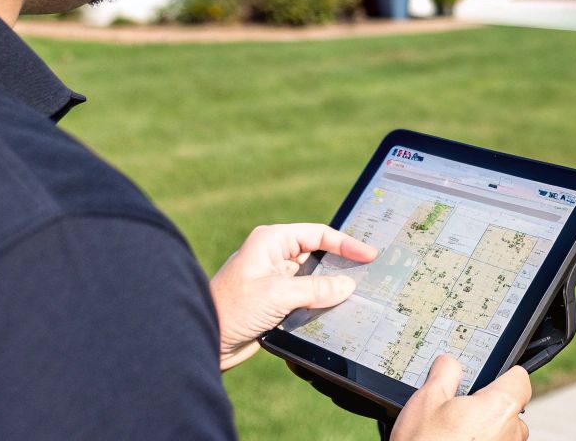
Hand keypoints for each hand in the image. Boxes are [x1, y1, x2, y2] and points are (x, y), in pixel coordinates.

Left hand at [210, 223, 376, 370]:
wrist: (206, 341)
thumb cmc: (232, 309)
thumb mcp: (279, 295)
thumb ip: (316, 289)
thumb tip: (347, 286)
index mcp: (271, 241)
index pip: (318, 234)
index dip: (346, 243)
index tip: (369, 254)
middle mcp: (273, 255)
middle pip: (318, 254)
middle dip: (341, 264)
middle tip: (368, 273)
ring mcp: (274, 278)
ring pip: (313, 277)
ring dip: (330, 285)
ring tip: (357, 292)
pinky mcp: (274, 300)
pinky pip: (305, 295)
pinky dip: (320, 300)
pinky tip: (335, 308)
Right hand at [393, 355, 531, 440]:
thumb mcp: (426, 401)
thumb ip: (445, 373)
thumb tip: (450, 363)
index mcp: (501, 407)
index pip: (519, 378)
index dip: (502, 374)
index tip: (486, 378)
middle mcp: (512, 432)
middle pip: (511, 408)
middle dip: (487, 407)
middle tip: (457, 411)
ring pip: (502, 433)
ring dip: (484, 431)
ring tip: (452, 435)